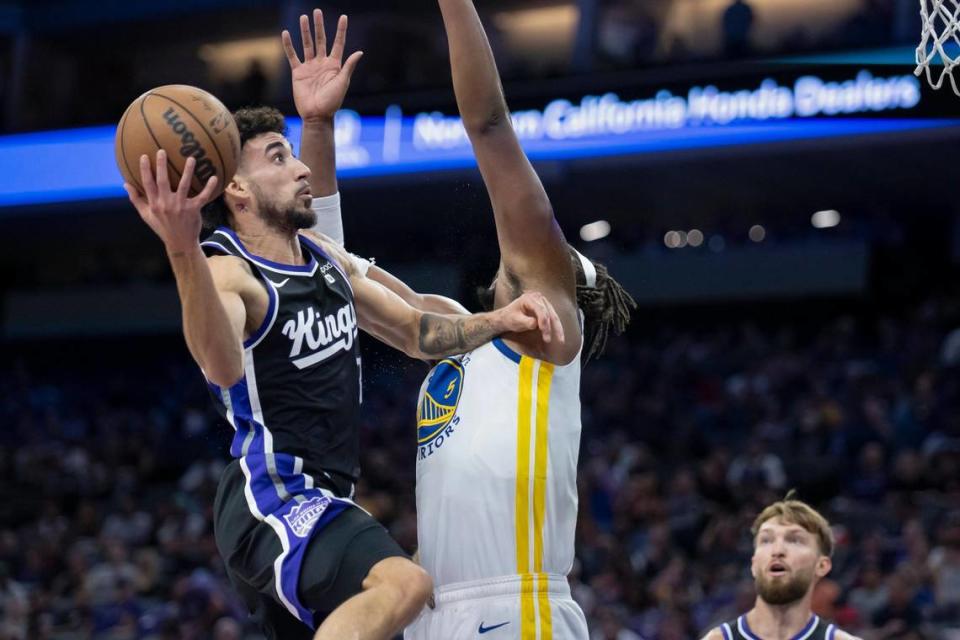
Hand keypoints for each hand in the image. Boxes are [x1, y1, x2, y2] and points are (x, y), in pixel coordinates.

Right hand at [123, 150, 218, 253]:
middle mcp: (166, 204)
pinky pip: (202, 197)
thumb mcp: (146, 215)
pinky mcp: (193, 210)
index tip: (144, 156)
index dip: (145, 170)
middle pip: (163, 181)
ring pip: (184, 185)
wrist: (180, 243)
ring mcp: (180, 206)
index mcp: (154, 204)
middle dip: (162, 166)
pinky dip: (209, 188)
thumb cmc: (162, 227)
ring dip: (188, 171)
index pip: (147, 184)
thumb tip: (125, 184)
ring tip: (191, 158)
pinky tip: (214, 177)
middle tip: (162, 151)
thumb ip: (136, 199)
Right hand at [282, 9, 363, 123]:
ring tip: (303, 17)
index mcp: (335, 65)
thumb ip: (348, 66)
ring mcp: (310, 66)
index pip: (338, 43)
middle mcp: (322, 63)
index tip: (343, 17)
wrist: (317, 114)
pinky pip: (292, 56)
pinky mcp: (298, 72)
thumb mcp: (342, 82)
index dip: (341, 30)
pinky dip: (289, 45)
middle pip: (321, 40)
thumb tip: (359, 52)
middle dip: (319, 26)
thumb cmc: (332, 101)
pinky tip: (286, 33)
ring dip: (305, 31)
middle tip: (317, 11)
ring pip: (307, 44)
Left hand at [497, 292, 564, 344]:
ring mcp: (543, 303)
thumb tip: (535, 324)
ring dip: (557, 329)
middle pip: (549, 313)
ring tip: (559, 340)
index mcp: (528, 298)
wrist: (507, 317)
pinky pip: (553, 319)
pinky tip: (559, 336)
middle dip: (550, 327)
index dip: (543, 321)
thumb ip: (525, 322)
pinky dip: (556, 328)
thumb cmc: (509, 317)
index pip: (540, 309)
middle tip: (548, 339)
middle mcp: (537, 298)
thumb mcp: (515, 320)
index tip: (543, 331)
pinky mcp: (546, 309)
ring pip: (553, 316)